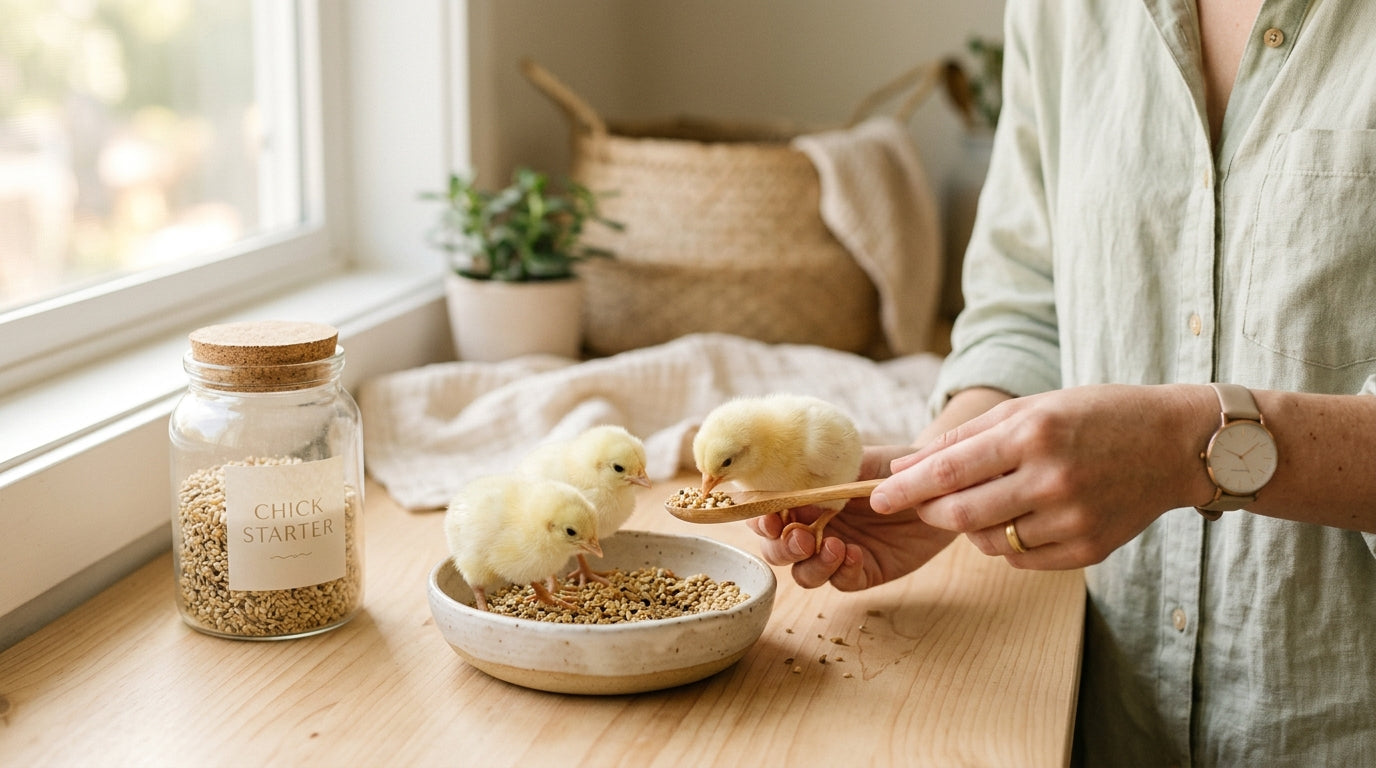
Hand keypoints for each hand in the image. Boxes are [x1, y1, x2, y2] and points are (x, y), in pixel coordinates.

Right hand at [748, 445, 957, 589]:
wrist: (938, 485)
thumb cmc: (892, 466)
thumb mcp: (855, 461)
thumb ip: (821, 473)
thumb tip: (791, 482)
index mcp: (803, 498)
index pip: (766, 513)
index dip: (760, 520)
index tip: (771, 519)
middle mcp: (814, 526)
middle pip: (777, 550)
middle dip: (782, 548)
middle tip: (803, 539)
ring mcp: (837, 551)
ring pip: (804, 573)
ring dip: (811, 565)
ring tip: (835, 547)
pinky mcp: (864, 571)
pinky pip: (842, 582)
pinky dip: (843, 572)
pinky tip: (855, 554)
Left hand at [871, 384, 1211, 568]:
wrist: (1173, 444)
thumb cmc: (1093, 416)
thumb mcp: (1029, 408)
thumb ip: (964, 438)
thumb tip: (904, 467)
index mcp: (1033, 435)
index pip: (949, 472)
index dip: (905, 489)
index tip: (875, 499)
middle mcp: (1052, 479)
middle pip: (960, 514)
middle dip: (930, 511)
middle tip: (923, 503)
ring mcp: (1072, 519)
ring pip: (988, 541)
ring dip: (970, 527)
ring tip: (987, 499)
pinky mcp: (1088, 549)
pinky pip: (1020, 558)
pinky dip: (1005, 542)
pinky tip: (1019, 517)